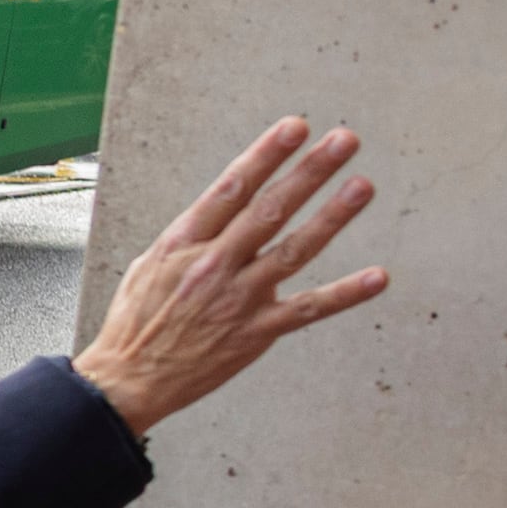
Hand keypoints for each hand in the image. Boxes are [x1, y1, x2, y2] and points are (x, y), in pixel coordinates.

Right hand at [70, 118, 386, 433]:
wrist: (129, 379)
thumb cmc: (137, 322)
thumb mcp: (150, 265)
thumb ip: (191, 236)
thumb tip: (224, 205)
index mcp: (183, 242)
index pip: (231, 188)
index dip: (266, 155)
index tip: (295, 127)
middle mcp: (213, 265)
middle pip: (269, 209)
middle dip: (309, 172)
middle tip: (343, 141)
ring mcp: (238, 298)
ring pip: (293, 250)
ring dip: (331, 216)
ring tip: (362, 186)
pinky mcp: (256, 332)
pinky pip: (308, 309)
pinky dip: (345, 294)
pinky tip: (377, 277)